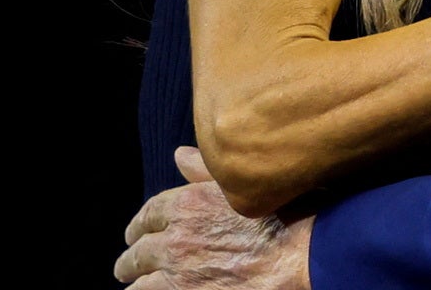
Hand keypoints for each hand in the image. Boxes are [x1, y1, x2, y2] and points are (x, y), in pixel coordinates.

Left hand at [115, 147, 311, 289]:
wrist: (303, 256)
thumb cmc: (286, 215)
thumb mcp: (248, 183)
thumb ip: (207, 171)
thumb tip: (179, 154)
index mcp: (188, 203)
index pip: (149, 213)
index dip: (139, 225)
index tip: (136, 233)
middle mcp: (176, 239)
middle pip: (137, 251)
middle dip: (130, 259)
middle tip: (128, 265)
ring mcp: (179, 274)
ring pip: (139, 284)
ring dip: (136, 285)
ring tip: (136, 288)